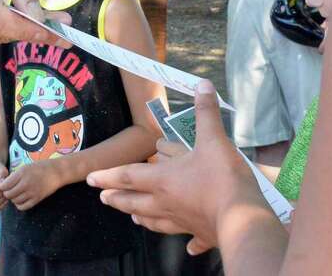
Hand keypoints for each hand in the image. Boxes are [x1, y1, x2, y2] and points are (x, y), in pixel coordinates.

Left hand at [0, 159, 64, 210]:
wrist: (57, 172)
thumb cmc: (40, 168)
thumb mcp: (25, 167)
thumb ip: (14, 176)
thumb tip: (3, 185)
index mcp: (21, 173)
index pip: (4, 185)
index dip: (2, 186)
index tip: (4, 185)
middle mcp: (26, 183)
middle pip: (8, 194)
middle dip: (7, 193)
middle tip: (10, 190)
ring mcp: (32, 192)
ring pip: (15, 201)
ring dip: (13, 199)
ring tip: (16, 193)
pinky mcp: (37, 199)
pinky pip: (23, 207)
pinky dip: (19, 204)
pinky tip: (21, 199)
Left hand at [88, 80, 260, 252]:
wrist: (242, 218)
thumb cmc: (222, 178)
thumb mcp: (214, 139)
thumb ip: (206, 112)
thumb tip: (202, 84)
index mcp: (163, 179)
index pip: (128, 176)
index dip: (108, 175)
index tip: (90, 179)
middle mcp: (166, 202)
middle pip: (134, 201)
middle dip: (117, 198)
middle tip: (103, 198)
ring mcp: (183, 221)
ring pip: (155, 221)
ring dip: (142, 217)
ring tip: (134, 216)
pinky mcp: (202, 234)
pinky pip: (191, 239)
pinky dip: (189, 243)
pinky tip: (188, 248)